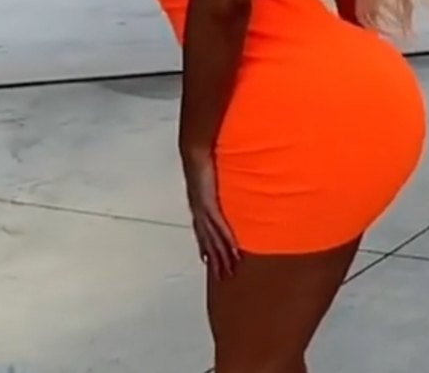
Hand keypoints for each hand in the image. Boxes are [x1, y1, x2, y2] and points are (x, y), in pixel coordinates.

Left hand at [182, 154, 240, 279]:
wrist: (194, 152)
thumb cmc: (202, 158)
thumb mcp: (206, 173)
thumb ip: (211, 180)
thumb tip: (218, 179)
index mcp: (197, 204)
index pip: (201, 230)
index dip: (204, 245)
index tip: (207, 260)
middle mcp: (198, 211)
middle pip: (207, 240)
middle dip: (215, 259)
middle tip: (222, 276)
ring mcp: (203, 210)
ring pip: (214, 238)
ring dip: (222, 256)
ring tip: (229, 271)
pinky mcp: (210, 205)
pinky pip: (220, 227)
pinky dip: (226, 240)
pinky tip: (234, 251)